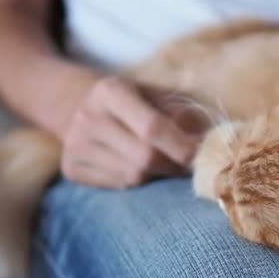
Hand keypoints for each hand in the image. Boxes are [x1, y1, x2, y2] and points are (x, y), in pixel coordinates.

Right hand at [61, 76, 204, 187]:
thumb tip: (207, 140)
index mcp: (110, 91)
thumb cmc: (136, 101)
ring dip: (158, 176)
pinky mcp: (71, 168)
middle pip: (144, 158)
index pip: (152, 127)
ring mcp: (74, 145)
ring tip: (166, 165)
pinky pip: (118, 187)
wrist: (83, 106)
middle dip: (173, 166)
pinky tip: (141, 169)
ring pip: (132, 177)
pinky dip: (138, 183)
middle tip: (191, 167)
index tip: (202, 157)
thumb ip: (182, 114)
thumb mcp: (158, 94)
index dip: (181, 147)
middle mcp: (87, 116)